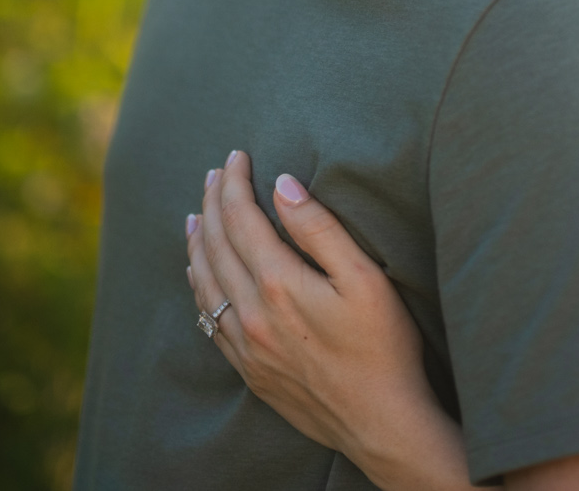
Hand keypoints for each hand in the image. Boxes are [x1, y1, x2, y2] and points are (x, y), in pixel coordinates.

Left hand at [186, 152, 477, 490]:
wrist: (379, 422)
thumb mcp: (365, 279)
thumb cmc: (383, 347)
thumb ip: (320, 229)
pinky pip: (208, 318)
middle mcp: (250, 313)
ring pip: (204, 281)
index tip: (236, 155)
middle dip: (212, 202)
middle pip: (216, 244)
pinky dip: (198, 285)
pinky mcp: (248, 368)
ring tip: (195, 213)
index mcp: (278, 283)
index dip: (234, 182)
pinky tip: (199, 274)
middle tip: (213, 173)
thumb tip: (282, 185)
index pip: (241, 218)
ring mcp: (245, 344)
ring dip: (197, 241)